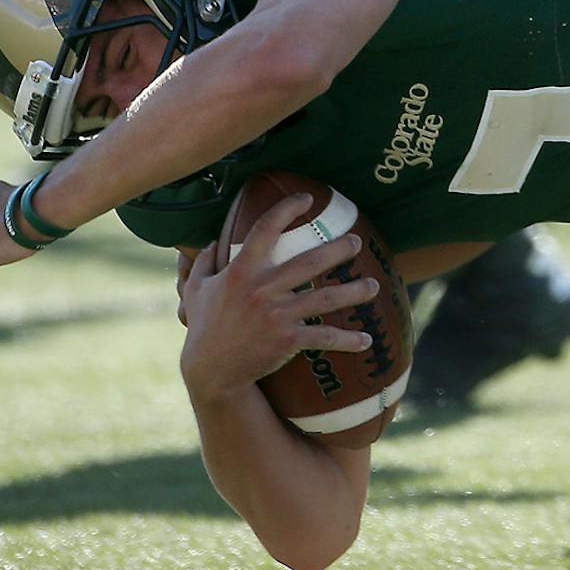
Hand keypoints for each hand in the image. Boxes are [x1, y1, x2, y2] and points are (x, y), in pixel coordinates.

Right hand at [178, 194, 378, 400]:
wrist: (211, 371)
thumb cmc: (204, 327)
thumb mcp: (196, 290)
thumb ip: (203, 262)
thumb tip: (211, 240)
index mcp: (241, 272)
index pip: (265, 230)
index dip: (287, 209)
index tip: (307, 198)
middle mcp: (262, 290)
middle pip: (309, 262)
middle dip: (338, 249)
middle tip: (357, 241)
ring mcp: (277, 316)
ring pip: (325, 299)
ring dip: (354, 292)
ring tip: (373, 286)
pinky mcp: (287, 341)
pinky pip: (324, 337)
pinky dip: (348, 339)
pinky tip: (367, 340)